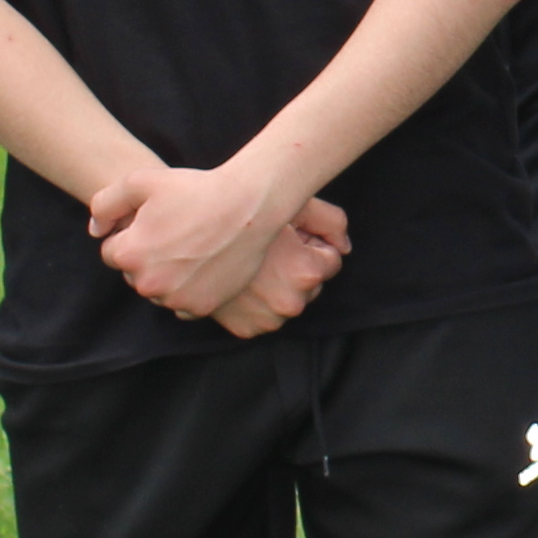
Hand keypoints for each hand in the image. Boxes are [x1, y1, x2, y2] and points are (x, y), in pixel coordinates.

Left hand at [88, 161, 292, 324]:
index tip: (153, 221)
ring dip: (167, 276)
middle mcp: (148, 284)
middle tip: (175, 232)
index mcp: (129, 254)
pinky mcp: (201, 308)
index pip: (111, 252)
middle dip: (147, 257)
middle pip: (134, 274)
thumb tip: (95, 231)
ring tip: (191, 247)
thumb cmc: (195, 189)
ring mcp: (176, 299)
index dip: (130, 234)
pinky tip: (202, 265)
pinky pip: (182, 305)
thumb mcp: (141, 181)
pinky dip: (188, 290)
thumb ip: (105, 204)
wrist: (248, 207)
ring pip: (159, 291)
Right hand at [210, 198, 350, 338]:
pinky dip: (258, 305)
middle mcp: (291, 303)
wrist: (193, 237)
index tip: (290, 237)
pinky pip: (264, 317)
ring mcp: (267, 321)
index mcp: (307, 273)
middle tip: (269, 250)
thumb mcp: (296, 206)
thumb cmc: (247, 214)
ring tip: (254, 266)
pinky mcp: (247, 330)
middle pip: (311, 284)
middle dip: (297, 268)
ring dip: (279, 288)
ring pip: (288, 302)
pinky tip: (243, 284)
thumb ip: (332, 222)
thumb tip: (344, 247)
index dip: (310, 244)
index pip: (331, 260)